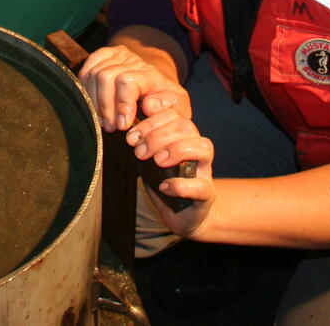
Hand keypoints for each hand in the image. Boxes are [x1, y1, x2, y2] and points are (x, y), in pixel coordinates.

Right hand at [78, 44, 189, 131]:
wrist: (155, 83)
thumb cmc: (164, 100)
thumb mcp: (177, 107)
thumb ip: (169, 108)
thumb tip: (149, 105)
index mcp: (151, 73)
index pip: (127, 81)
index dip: (121, 104)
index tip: (122, 125)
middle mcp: (133, 60)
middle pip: (106, 77)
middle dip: (105, 107)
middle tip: (110, 127)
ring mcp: (116, 56)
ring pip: (94, 74)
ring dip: (95, 102)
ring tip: (103, 120)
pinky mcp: (103, 55)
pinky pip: (86, 70)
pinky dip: (86, 90)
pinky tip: (95, 105)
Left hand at [127, 106, 215, 237]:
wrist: (183, 216)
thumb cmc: (163, 183)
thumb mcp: (148, 159)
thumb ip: (141, 143)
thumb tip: (122, 129)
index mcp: (182, 137)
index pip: (175, 113)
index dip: (154, 116)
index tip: (132, 129)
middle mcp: (196, 150)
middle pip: (187, 126)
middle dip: (158, 135)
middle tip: (139, 150)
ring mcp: (205, 171)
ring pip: (203, 147)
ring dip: (175, 150)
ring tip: (155, 161)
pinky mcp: (207, 195)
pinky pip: (201, 185)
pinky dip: (180, 185)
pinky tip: (163, 187)